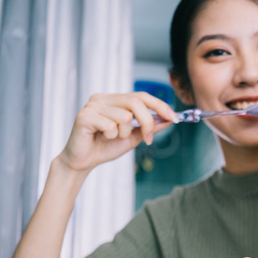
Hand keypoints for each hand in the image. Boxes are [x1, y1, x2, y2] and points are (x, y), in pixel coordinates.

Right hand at [57, 92, 178, 172]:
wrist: (83, 161)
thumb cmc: (105, 147)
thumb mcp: (133, 137)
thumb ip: (150, 127)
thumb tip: (169, 119)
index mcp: (114, 100)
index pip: (141, 96)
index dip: (160, 105)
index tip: (174, 118)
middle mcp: (103, 98)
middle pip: (136, 102)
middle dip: (147, 123)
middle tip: (147, 140)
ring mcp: (92, 105)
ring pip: (125, 116)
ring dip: (124, 133)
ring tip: (112, 138)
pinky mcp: (84, 115)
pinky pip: (110, 125)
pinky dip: (111, 136)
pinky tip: (101, 138)